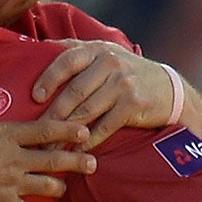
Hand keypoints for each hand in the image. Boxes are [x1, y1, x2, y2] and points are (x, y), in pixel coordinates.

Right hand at [0, 89, 94, 201]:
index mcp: (7, 136)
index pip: (44, 130)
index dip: (67, 129)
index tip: (84, 130)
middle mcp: (16, 159)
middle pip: (54, 159)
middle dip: (76, 161)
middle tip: (92, 164)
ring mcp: (13, 184)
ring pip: (46, 186)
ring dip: (57, 187)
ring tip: (64, 188)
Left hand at [29, 40, 177, 145]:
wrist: (167, 88)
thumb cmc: (126, 73)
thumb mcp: (105, 53)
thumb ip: (76, 50)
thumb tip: (38, 48)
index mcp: (98, 49)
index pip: (68, 60)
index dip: (49, 78)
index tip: (35, 97)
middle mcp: (110, 63)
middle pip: (74, 91)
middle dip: (53, 115)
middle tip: (36, 132)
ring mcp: (123, 84)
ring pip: (86, 111)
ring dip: (65, 133)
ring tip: (50, 147)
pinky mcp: (132, 105)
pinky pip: (103, 127)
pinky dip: (87, 142)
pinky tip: (75, 152)